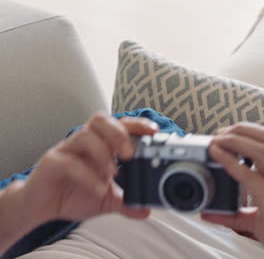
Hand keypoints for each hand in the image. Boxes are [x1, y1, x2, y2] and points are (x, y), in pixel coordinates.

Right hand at [18, 113, 157, 223]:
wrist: (41, 207)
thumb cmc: (72, 195)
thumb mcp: (106, 200)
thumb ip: (126, 202)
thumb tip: (146, 210)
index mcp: (99, 145)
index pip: (119, 124)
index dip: (137, 124)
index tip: (154, 131)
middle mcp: (83, 143)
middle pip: (101, 120)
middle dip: (119, 133)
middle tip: (130, 154)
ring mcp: (66, 150)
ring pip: (84, 135)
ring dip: (102, 152)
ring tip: (113, 173)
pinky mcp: (52, 163)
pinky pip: (69, 162)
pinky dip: (87, 174)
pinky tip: (97, 188)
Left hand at [202, 123, 263, 258]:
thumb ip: (238, 214)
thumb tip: (212, 213)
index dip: (251, 131)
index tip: (231, 133)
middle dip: (242, 129)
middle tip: (220, 133)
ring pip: (261, 149)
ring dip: (235, 139)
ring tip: (217, 140)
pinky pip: (250, 175)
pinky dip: (230, 162)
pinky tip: (217, 156)